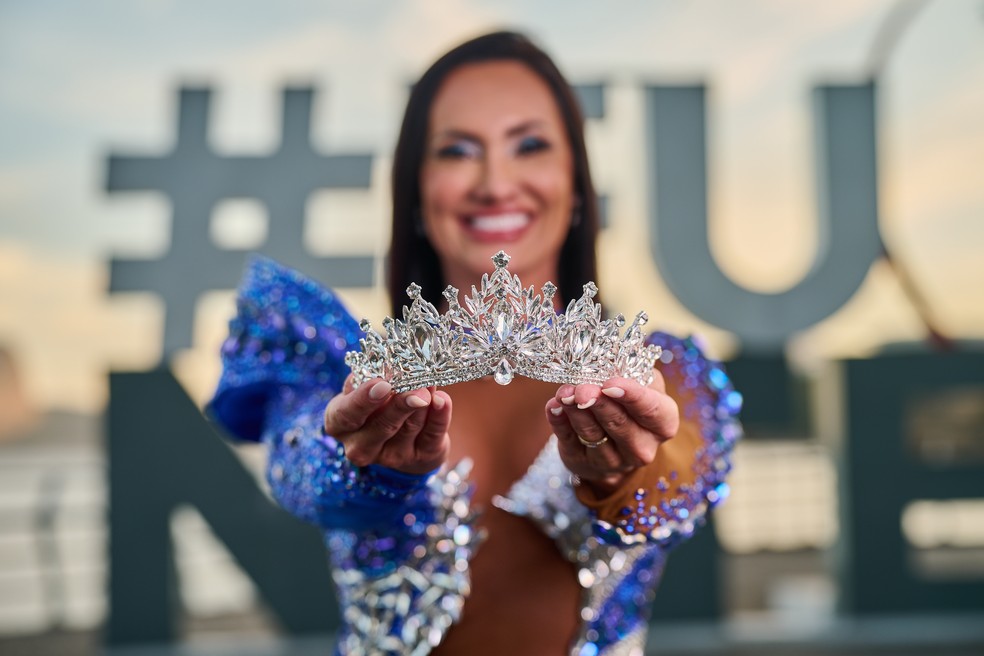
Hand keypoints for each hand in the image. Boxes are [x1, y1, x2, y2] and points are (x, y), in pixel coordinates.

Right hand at [324, 376, 450, 474]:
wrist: (403, 439)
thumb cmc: (376, 405)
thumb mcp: (365, 390)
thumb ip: (372, 377)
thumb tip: (389, 362)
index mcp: (339, 423)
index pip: (345, 415)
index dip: (363, 400)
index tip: (381, 384)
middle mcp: (360, 446)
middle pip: (381, 426)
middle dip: (400, 405)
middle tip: (415, 387)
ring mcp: (391, 457)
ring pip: (409, 428)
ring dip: (423, 403)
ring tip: (430, 382)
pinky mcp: (420, 459)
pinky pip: (431, 436)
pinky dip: (439, 416)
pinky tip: (442, 400)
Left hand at [545, 372, 678, 495]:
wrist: (615, 445)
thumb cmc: (631, 407)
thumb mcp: (643, 387)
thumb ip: (634, 374)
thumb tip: (610, 356)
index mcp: (662, 424)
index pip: (651, 410)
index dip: (632, 397)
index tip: (610, 384)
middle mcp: (642, 447)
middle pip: (620, 424)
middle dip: (598, 403)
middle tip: (582, 388)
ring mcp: (613, 461)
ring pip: (593, 434)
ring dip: (576, 411)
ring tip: (564, 393)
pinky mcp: (584, 464)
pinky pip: (569, 442)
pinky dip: (560, 422)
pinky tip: (553, 406)